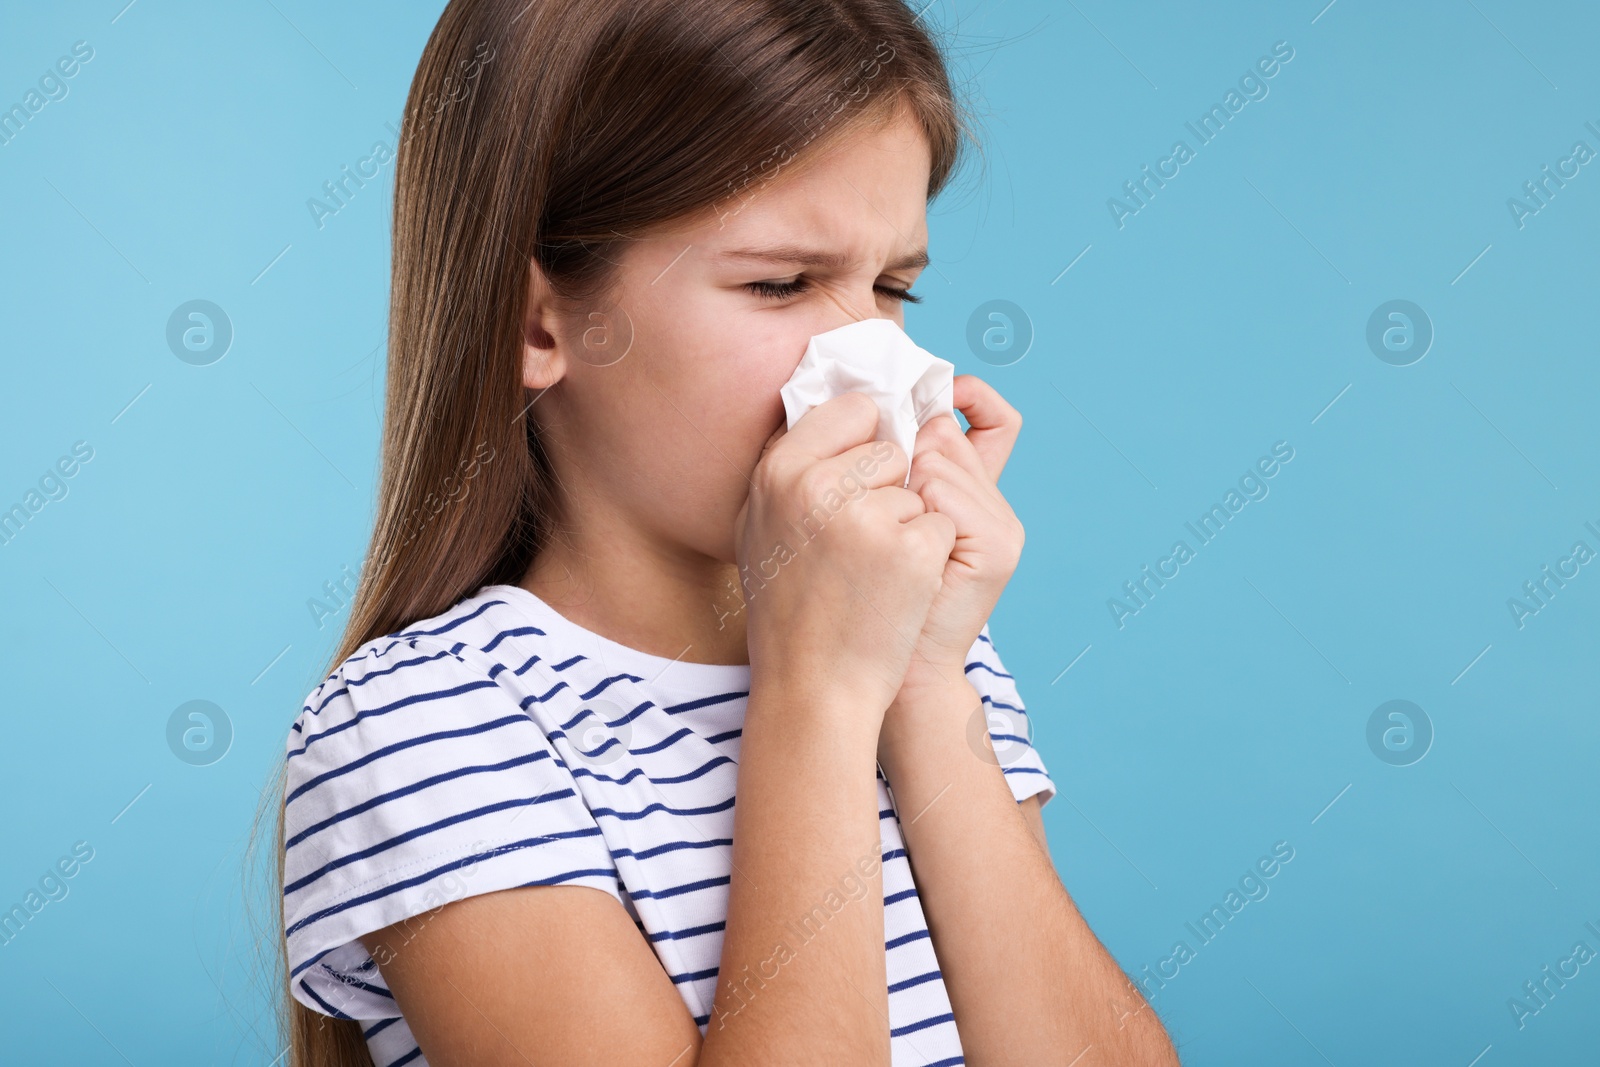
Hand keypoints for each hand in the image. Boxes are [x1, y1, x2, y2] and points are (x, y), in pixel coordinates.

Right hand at [735, 390, 955, 728]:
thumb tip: (825, 411)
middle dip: (889, 489)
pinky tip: (895, 592)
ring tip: (869, 575)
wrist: (812, 688)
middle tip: (856, 546)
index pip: (851, 409)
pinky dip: (928, 558)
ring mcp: (867, 515)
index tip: (855, 483)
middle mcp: (818, 484)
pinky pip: (939, 525)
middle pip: (891, 449)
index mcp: (778, 471)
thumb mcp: (760, 527)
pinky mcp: (909, 549)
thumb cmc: (787, 610)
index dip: (864, 443)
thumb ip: (791, 467)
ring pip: (919, 488)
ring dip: (906, 526)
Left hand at [879, 375, 1023, 749]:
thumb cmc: (861, 597)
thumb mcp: (868, 520)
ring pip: (938, 459)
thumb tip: (863, 399)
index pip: (992, 419)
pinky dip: (908, 515)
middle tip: (871, 512)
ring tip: (881, 544)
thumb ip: (881, 466)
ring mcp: (1001, 525)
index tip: (927, 402)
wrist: (886, 673)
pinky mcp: (997, 548)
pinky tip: (897, 556)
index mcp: (971, 493)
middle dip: (899, 458)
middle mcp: (994, 504)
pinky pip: (940, 492)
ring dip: (894, 490)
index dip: (966, 398)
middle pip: (947, 434)